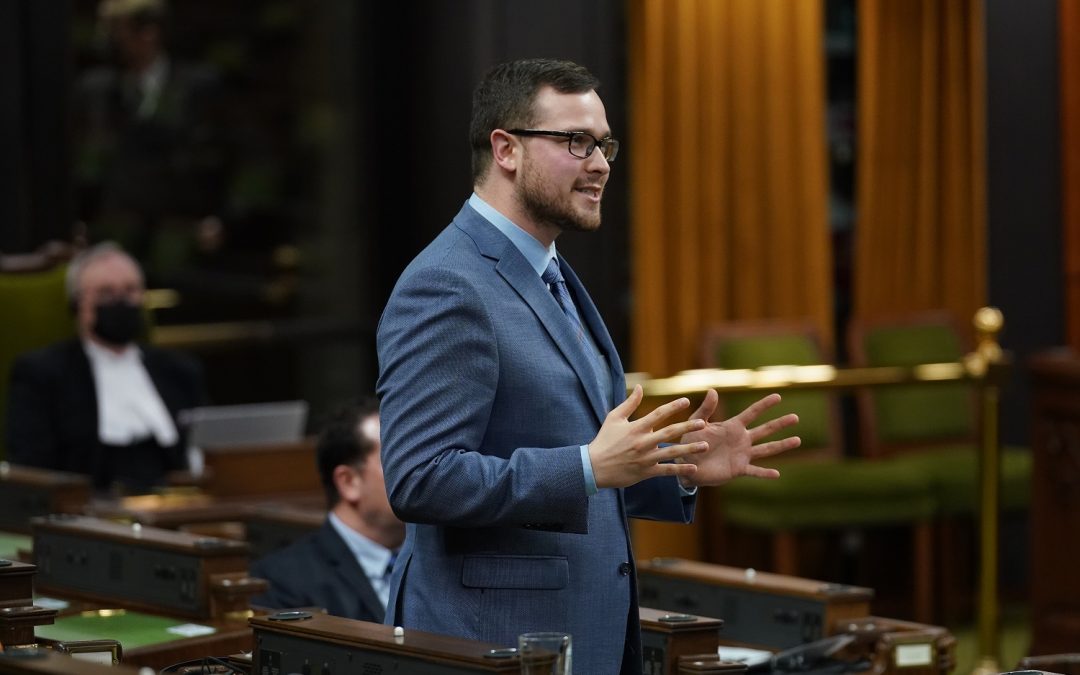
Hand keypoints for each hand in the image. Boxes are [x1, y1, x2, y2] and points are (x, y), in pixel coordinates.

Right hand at [589, 385, 709, 488]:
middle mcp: (642, 442)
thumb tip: (640, 386)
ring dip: (689, 449)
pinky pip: (666, 471)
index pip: (657, 414)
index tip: (686, 401)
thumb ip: (629, 403)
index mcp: (635, 428)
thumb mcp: (613, 418)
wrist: (594, 467)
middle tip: (703, 423)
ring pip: (671, 453)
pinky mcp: (646, 472)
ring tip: (705, 445)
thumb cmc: (604, 440)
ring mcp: (645, 458)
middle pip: (668, 433)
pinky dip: (680, 470)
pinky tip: (693, 467)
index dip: (672, 407)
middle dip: (687, 427)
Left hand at [676, 389, 800, 486]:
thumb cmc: (690, 441)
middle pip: (765, 430)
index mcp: (733, 426)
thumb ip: (705, 409)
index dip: (764, 404)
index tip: (778, 396)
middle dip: (780, 423)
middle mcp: (741, 439)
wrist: (686, 464)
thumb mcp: (697, 423)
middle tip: (796, 417)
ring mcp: (742, 454)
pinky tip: (777, 474)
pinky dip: (765, 473)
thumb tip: (713, 390)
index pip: (752, 413)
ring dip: (782, 445)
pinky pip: (754, 471)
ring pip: (766, 449)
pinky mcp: (738, 469)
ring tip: (798, 440)